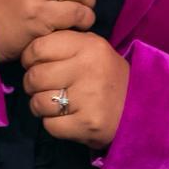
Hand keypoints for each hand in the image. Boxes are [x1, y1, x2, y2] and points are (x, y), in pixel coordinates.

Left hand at [21, 29, 129, 149]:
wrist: (140, 107)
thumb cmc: (107, 74)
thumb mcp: (92, 47)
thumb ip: (64, 42)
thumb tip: (28, 50)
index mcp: (88, 45)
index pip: (38, 47)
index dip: (29, 58)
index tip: (35, 65)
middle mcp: (89, 68)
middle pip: (35, 76)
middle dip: (31, 85)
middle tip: (41, 88)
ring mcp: (89, 98)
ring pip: (38, 102)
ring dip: (40, 106)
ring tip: (54, 104)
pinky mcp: (88, 124)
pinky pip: (50, 125)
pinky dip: (53, 124)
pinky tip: (65, 118)